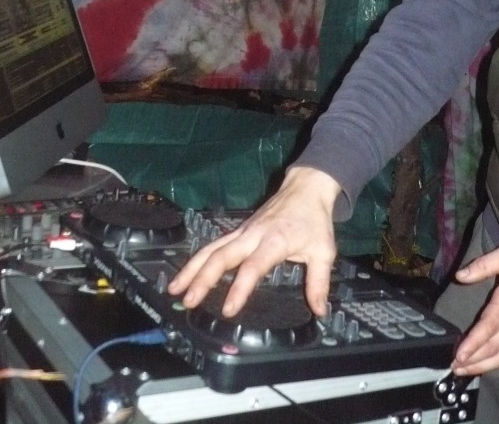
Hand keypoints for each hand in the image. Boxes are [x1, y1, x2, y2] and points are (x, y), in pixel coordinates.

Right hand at [167, 166, 340, 316]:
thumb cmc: (314, 220)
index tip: (227, 310)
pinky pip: (214, 245)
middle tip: (188, 301)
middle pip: (221, 256)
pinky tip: (186, 273)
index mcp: (274, 241)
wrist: (306, 188)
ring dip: (192, 268)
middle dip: (202, 279)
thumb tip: (320, 310)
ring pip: (211, 249)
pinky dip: (197, 258)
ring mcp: (242, 231)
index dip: (239, 288)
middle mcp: (253, 235)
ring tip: (175, 288)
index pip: (252, 267)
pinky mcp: (238, 230)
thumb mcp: (324, 251)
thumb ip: (319, 282)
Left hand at [450, 241, 498, 374]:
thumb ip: (483, 265)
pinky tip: (490, 366)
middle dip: (474, 359)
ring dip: (485, 365)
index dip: (474, 342)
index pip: (489, 326)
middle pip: (495, 346)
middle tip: (455, 367)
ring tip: (466, 370)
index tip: (459, 354)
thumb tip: (460, 275)